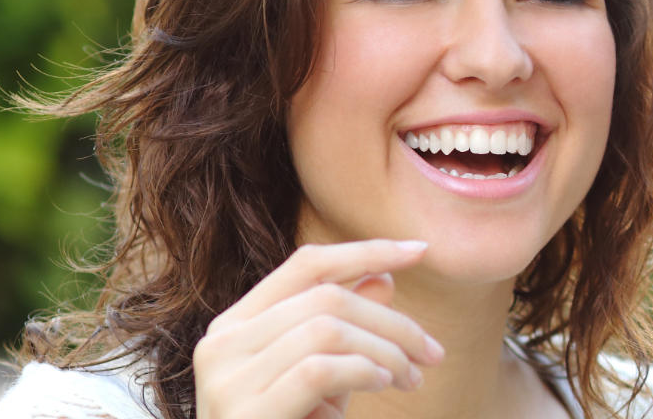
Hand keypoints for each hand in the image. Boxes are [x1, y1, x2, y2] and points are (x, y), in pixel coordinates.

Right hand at [193, 239, 446, 418]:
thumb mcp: (325, 380)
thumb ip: (346, 330)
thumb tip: (384, 275)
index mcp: (235, 326)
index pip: (306, 265)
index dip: (367, 251)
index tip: (421, 251)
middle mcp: (221, 343)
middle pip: (326, 296)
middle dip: (393, 320)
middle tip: (432, 354)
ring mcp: (225, 378)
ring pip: (328, 327)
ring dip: (387, 350)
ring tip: (411, 380)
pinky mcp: (244, 411)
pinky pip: (319, 368)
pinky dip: (365, 371)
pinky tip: (384, 387)